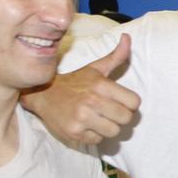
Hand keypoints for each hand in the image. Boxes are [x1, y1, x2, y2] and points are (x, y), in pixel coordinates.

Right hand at [21, 34, 140, 144]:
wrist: (43, 94)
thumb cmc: (75, 81)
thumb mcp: (95, 68)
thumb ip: (115, 56)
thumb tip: (127, 37)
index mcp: (101, 85)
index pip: (134, 102)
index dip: (130, 104)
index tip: (121, 102)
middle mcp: (92, 101)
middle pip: (126, 118)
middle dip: (121, 116)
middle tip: (110, 112)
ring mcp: (82, 118)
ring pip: (114, 131)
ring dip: (109, 127)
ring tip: (99, 119)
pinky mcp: (74, 132)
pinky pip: (98, 140)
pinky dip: (95, 135)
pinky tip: (87, 125)